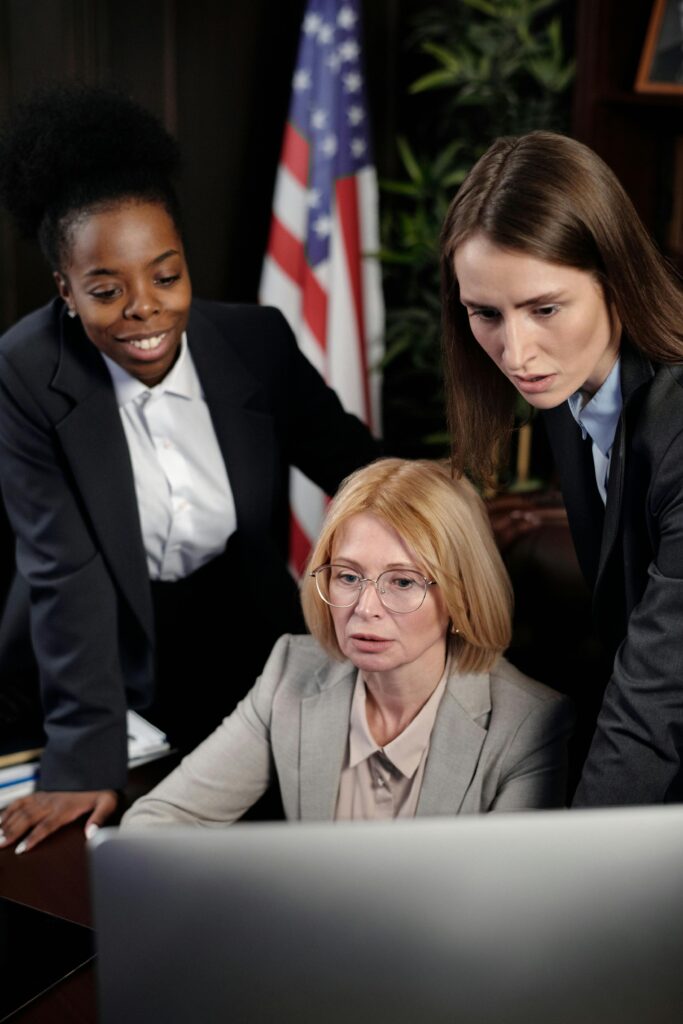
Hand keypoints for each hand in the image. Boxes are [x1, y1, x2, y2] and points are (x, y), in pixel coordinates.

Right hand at [0, 789, 117, 852]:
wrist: (96, 769)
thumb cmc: (101, 789)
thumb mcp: (107, 802)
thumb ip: (99, 818)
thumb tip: (91, 834)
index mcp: (66, 808)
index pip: (46, 825)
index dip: (33, 837)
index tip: (21, 848)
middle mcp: (52, 803)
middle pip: (28, 819)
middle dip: (13, 832)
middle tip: (0, 844)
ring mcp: (45, 797)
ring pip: (22, 810)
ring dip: (8, 822)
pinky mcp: (42, 793)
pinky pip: (23, 800)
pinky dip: (10, 809)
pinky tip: (1, 818)